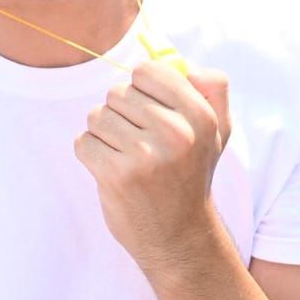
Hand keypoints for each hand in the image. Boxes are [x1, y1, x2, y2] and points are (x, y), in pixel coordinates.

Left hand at [76, 63, 230, 275]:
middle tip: (140, 144)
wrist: (179, 237)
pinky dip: (91, 154)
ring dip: (104, 135)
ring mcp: (146, 156)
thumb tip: (185, 62)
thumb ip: (211, 89)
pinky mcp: (116, 175)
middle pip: (117, 93)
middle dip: (121, 115)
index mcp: (201, 116)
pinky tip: (112, 171)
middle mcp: (176, 134)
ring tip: (126, 158)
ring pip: (96, 116)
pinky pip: (83, 142)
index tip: (150, 112)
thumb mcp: (217, 131)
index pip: (146, 71)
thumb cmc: (191, 174)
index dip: (141, 89)